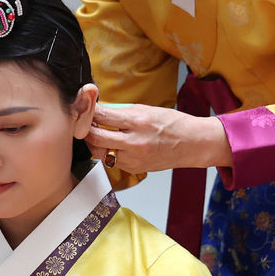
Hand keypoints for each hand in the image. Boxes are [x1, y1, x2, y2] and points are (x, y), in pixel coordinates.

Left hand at [87, 103, 231, 172]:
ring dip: (94, 143)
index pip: (102, 116)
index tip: (82, 107)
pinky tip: (114, 144)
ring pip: (100, 152)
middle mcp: (134, 142)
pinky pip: (112, 160)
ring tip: (97, 133)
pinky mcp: (133, 168)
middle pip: (95, 138)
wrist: (192, 144)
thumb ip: (121, 112)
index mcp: (138, 122)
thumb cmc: (172, 123)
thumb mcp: (146, 110)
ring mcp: (133, 158)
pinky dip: (108, 152)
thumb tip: (98, 110)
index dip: (88, 111)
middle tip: (82, 123)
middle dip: (84, 130)